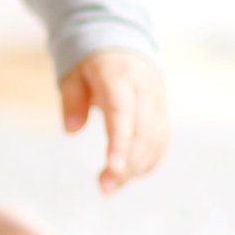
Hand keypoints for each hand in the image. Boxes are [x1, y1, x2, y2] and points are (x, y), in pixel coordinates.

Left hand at [58, 48, 168, 195]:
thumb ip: (71, 100)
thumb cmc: (92, 66)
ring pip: (156, 139)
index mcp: (119, 76)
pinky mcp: (163, 113)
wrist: (123, 46)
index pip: (122, 112)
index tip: (112, 169)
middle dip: (127, 163)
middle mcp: (144, 89)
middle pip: (142, 131)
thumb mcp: (73, 75)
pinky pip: (162, 141)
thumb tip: (71, 130)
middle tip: (105, 187)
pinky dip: (149, 161)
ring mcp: (158, 101)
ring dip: (137, 167)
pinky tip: (129, 176)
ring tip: (110, 186)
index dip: (120, 142)